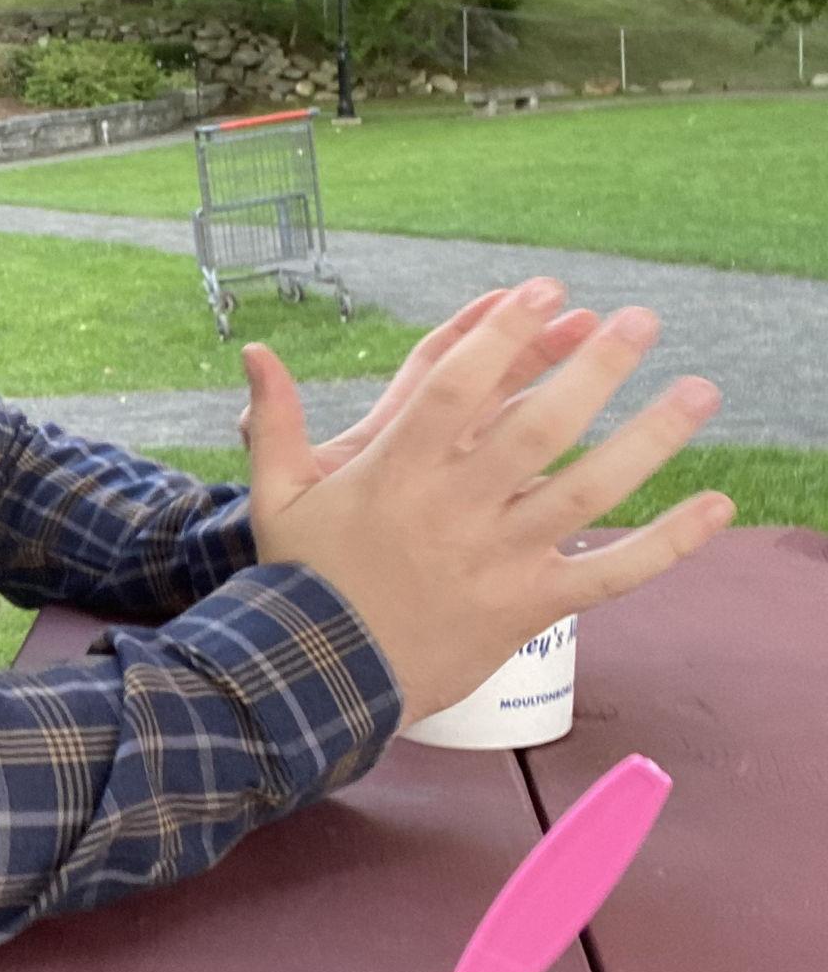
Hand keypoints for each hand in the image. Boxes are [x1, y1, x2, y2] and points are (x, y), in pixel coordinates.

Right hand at [242, 280, 732, 724]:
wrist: (319, 679)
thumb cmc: (302, 579)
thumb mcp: (276, 495)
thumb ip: (275, 421)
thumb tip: (256, 351)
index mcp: (395, 471)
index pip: (456, 385)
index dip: (502, 334)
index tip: (542, 292)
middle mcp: (454, 508)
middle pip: (538, 426)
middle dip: (594, 368)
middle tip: (640, 321)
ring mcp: (496, 558)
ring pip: (587, 492)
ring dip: (649, 438)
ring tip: (699, 391)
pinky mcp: (528, 607)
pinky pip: (610, 574)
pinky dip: (669, 542)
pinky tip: (717, 505)